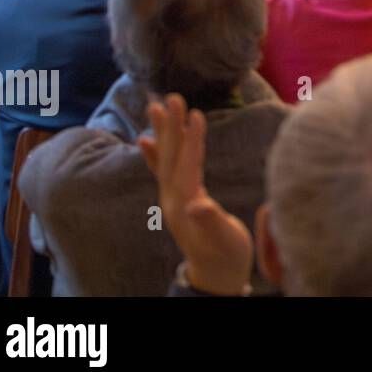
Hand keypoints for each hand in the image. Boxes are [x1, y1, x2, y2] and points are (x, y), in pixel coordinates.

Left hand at [138, 94, 253, 294]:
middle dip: (171, 126)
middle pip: (171, 156)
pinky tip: (146, 138)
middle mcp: (172, 198)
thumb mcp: (224, 240)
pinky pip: (163, 169)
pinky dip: (155, 152)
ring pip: (165, 158)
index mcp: (185, 205)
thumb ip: (211, 223)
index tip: (196, 114)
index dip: (192, 141)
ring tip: (155, 105)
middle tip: (170, 97)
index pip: (187, 166)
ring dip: (162, 131)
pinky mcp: (177, 197)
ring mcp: (172, 197)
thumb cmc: (225, 256)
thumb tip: (198, 204)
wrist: (214, 274)